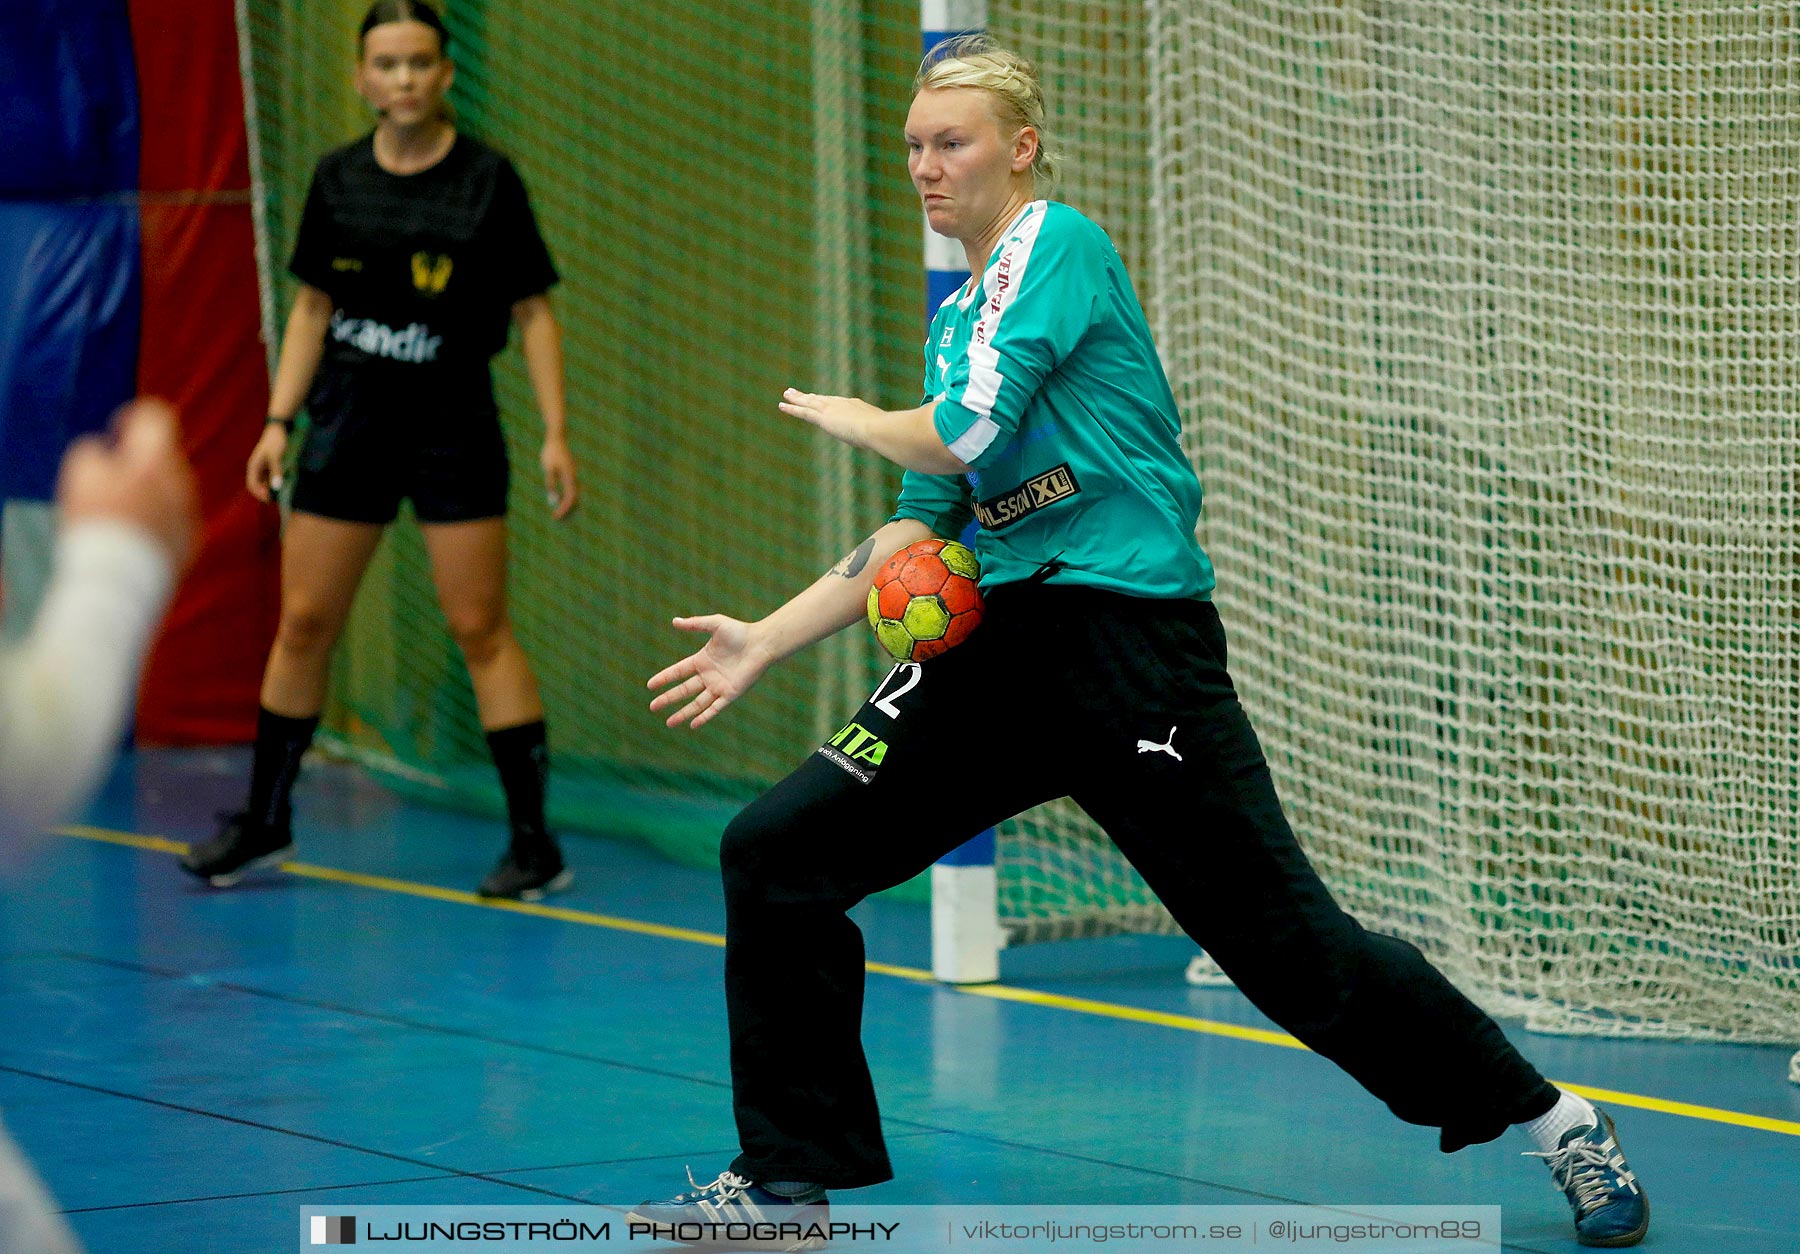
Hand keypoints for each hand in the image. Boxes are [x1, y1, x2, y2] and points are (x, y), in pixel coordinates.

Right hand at [57, 398, 198, 566]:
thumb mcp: (81, 474)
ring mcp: (191, 512)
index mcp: (158, 459)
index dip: (135, 415)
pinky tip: (131, 537)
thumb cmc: (98, 521)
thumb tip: (104, 453)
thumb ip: (94, 454)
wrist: (121, 577)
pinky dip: (156, 521)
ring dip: (149, 493)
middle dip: (138, 463)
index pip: (157, 417)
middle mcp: (183, 482)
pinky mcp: (191, 540)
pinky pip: (174, 520)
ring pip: (171, 490)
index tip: (119, 428)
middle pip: (163, 458)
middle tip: (108, 481)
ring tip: (117, 515)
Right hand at [245, 423, 288, 502]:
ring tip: (278, 494)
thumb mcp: (276, 458)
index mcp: (253, 466)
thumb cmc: (275, 442)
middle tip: (275, 499)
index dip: (259, 494)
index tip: (269, 500)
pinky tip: (280, 485)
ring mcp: (261, 466)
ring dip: (268, 488)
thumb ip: (276, 471)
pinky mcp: (268, 464)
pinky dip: (272, 482)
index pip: (252, 485)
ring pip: (262, 481)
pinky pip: (268, 477)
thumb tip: (276, 486)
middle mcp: (255, 467)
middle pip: (256, 485)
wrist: (278, 429)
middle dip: (263, 493)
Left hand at [541, 434, 578, 519]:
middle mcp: (574, 477)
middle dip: (567, 511)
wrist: (556, 437)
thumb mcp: (548, 468)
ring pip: (573, 495)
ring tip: (559, 513)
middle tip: (557, 519)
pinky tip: (559, 501)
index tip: (555, 516)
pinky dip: (566, 498)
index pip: (570, 498)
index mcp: (570, 477)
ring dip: (567, 505)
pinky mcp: (569, 473)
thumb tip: (553, 500)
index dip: (564, 509)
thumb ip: (551, 483)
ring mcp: (573, 475)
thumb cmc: (551, 452)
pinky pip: (571, 489)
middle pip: (574, 499)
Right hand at [648, 615, 767, 728]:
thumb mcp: (714, 624)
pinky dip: (704, 717)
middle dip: (668, 699)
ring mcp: (719, 686)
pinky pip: (715, 708)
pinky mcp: (731, 694)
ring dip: (683, 713)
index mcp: (702, 660)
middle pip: (683, 690)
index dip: (664, 678)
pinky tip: (693, 725)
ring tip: (669, 723)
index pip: (678, 672)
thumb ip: (695, 624)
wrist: (761, 643)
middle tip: (652, 707)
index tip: (650, 685)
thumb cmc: (740, 632)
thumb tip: (674, 621)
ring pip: (697, 704)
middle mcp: (708, 675)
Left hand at [779, 387, 881, 447]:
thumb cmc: (883, 434)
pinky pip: (803, 412)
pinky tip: (782, 405)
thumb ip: (876, 435)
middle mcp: (842, 404)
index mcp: (856, 406)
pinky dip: (792, 409)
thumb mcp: (880, 434)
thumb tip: (882, 442)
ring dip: (797, 398)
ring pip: (809, 402)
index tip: (821, 398)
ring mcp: (832, 409)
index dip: (827, 401)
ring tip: (786, 394)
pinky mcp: (823, 418)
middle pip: (821, 399)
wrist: (877, 429)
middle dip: (810, 396)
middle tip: (799, 392)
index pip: (838, 403)